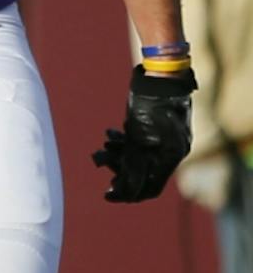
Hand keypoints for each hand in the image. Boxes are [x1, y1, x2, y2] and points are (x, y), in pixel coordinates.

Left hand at [94, 65, 194, 201]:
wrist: (160, 77)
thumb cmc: (151, 104)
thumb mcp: (138, 137)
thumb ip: (132, 163)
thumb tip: (125, 191)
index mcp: (172, 157)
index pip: (151, 188)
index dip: (128, 194)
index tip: (107, 195)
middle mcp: (170, 152)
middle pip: (141, 174)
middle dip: (118, 169)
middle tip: (100, 160)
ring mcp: (163, 142)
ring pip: (135, 159)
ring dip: (117, 155)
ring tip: (105, 146)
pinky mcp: (154, 132)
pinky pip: (136, 146)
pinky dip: (122, 144)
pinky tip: (111, 134)